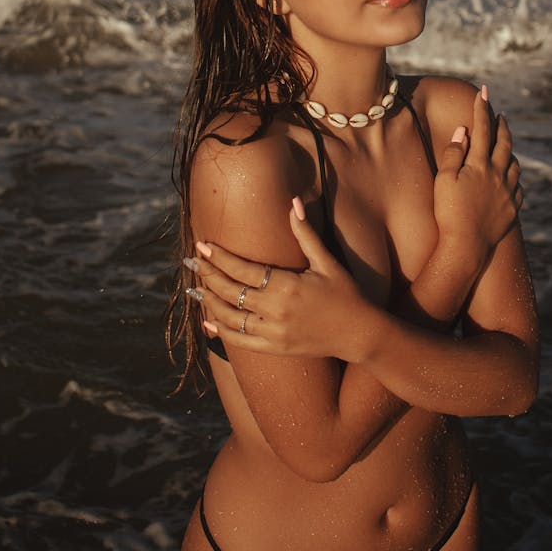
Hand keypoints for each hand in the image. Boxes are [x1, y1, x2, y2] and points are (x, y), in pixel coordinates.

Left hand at [188, 198, 373, 361]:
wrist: (359, 333)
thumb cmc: (346, 294)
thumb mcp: (326, 261)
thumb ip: (305, 233)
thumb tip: (294, 202)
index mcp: (286, 286)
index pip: (242, 269)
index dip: (219, 258)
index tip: (202, 246)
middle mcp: (275, 311)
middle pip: (230, 291)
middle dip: (208, 275)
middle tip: (192, 262)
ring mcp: (273, 332)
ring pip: (230, 317)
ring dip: (210, 302)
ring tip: (196, 288)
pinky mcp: (275, 348)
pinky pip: (241, 341)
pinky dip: (222, 332)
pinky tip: (209, 321)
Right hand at [433, 86, 522, 269]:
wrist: (466, 247)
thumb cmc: (448, 212)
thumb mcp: (444, 180)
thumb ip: (454, 153)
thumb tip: (464, 131)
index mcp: (481, 165)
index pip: (482, 129)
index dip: (482, 109)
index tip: (483, 92)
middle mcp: (499, 175)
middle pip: (505, 143)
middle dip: (502, 126)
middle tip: (500, 116)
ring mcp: (508, 192)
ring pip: (515, 164)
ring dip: (510, 150)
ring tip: (505, 145)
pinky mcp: (512, 209)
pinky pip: (518, 186)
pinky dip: (515, 176)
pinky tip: (511, 177)